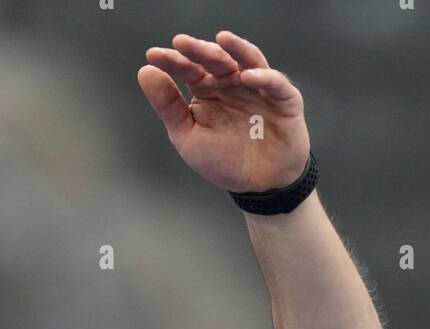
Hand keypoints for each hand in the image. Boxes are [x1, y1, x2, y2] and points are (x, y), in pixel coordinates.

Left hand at [138, 30, 310, 192]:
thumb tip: (146, 72)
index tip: (153, 56)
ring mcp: (258, 88)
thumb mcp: (189, 137)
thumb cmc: (225, 161)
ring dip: (235, 50)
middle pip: (215, 59)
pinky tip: (247, 76)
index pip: (188, 69)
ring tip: (220, 40)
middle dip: (199, 50)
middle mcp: (232, 83)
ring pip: (246, 61)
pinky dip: (263, 76)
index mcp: (207, 90)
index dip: (172, 61)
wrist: (260, 186)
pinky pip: (275, 83)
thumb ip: (168, 107)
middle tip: (181, 43)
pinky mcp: (284, 98)